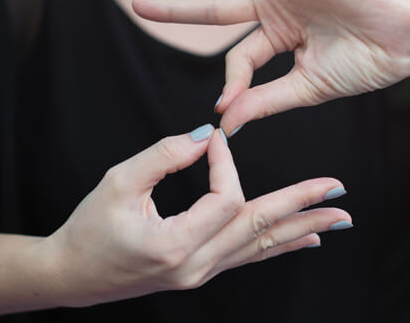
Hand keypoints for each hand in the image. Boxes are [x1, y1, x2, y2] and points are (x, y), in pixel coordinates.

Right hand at [44, 125, 350, 306]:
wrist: (72, 275)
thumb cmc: (89, 228)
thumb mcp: (118, 182)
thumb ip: (163, 154)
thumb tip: (205, 135)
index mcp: (175, 244)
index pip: (225, 198)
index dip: (226, 163)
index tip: (216, 137)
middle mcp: (196, 266)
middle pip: (259, 227)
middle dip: (300, 204)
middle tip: (337, 189)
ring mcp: (201, 274)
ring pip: (261, 246)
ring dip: (301, 228)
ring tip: (337, 218)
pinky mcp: (200, 272)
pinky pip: (249, 258)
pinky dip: (278, 246)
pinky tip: (305, 240)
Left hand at [132, 0, 409, 134]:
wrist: (406, 41)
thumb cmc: (366, 63)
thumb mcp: (306, 87)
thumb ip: (264, 101)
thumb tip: (224, 122)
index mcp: (279, 38)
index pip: (238, 59)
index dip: (231, 83)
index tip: (226, 107)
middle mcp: (276, 7)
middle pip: (215, 10)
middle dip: (178, 11)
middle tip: (138, 7)